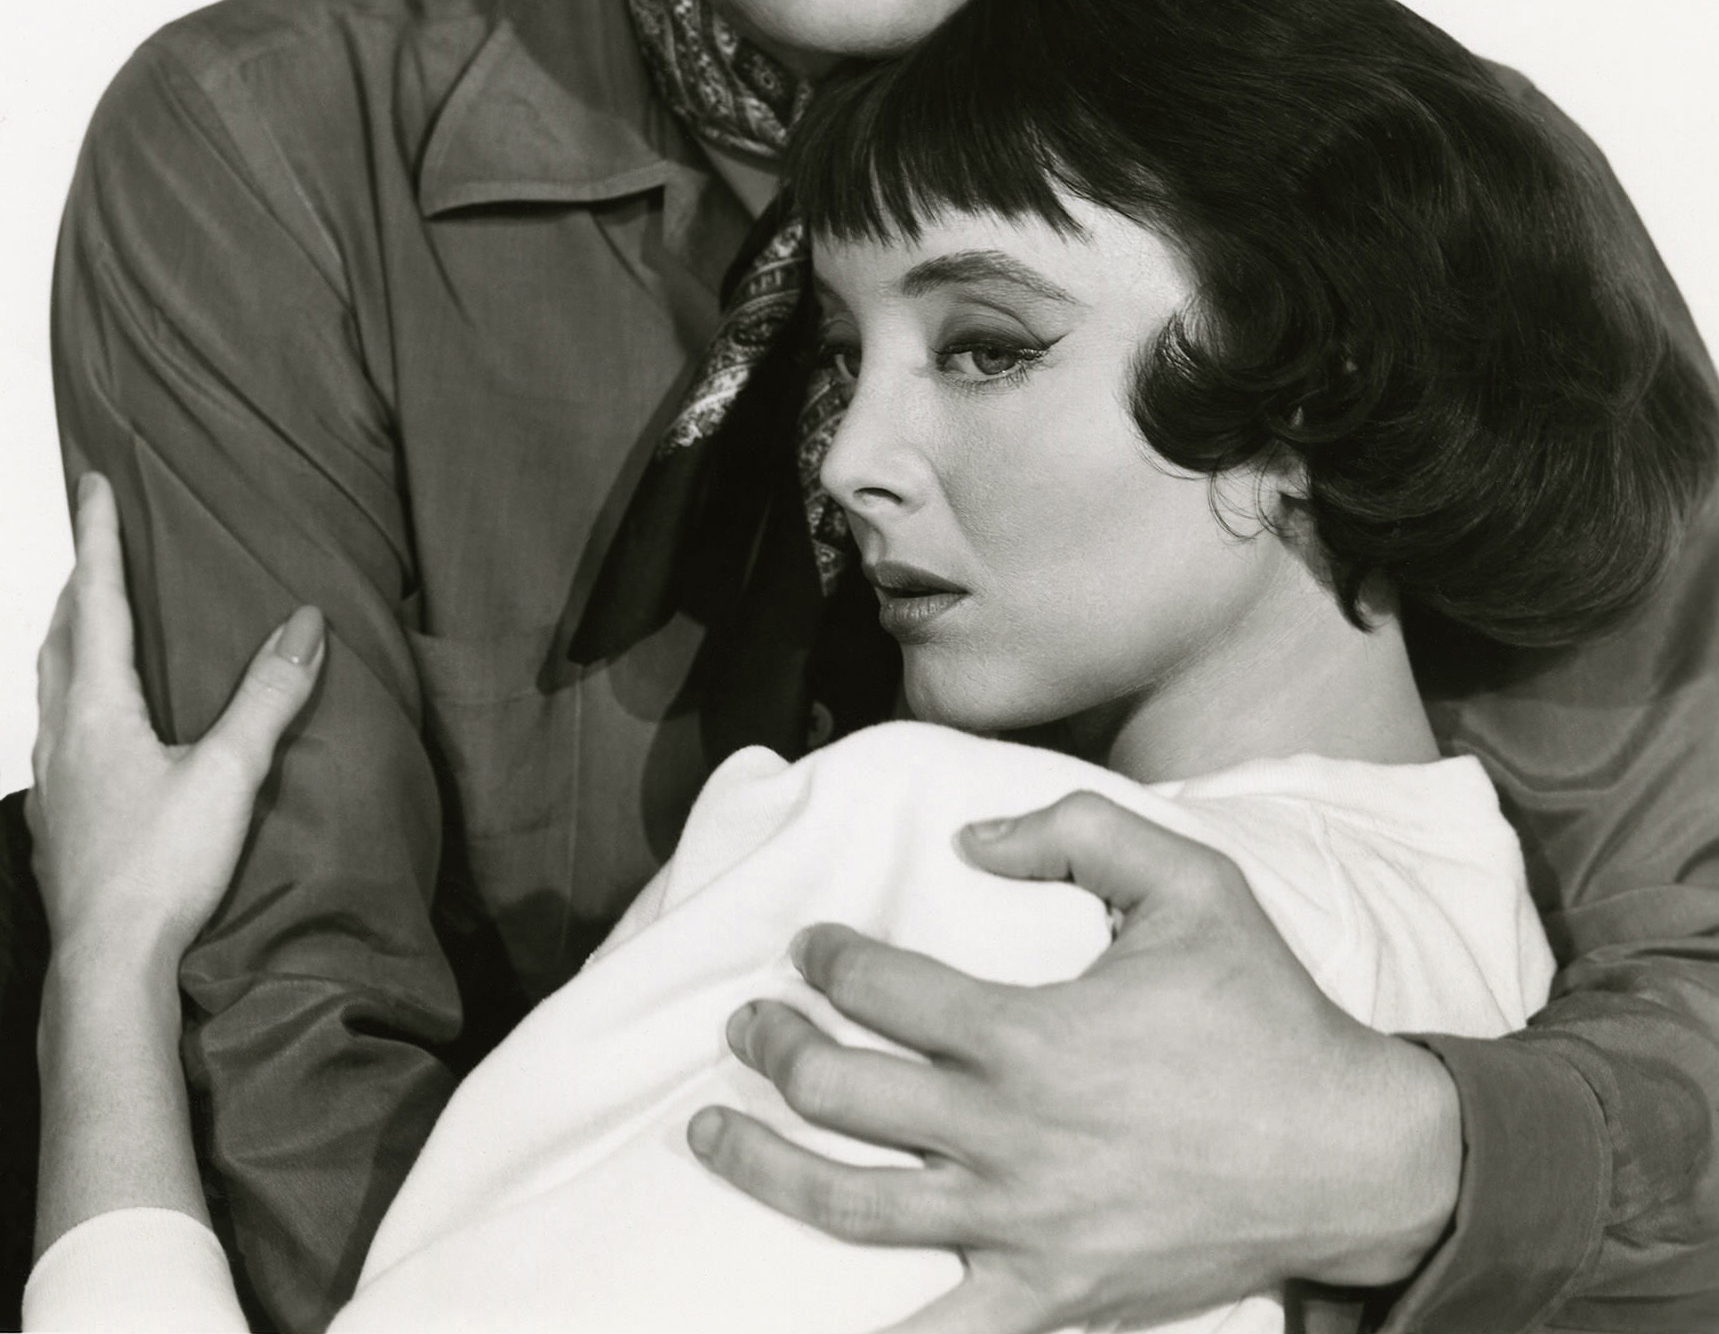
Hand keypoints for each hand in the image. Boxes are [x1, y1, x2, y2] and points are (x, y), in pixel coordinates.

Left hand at [28, 474, 326, 983]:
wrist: (106, 967)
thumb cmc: (160, 869)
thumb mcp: (229, 773)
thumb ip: (268, 695)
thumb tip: (304, 623)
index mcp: (96, 707)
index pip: (97, 599)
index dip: (99, 537)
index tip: (93, 483)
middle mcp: (61, 734)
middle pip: (60, 635)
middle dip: (81, 581)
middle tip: (98, 542)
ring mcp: (51, 779)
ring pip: (50, 683)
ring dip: (70, 637)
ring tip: (94, 619)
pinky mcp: (58, 818)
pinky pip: (57, 728)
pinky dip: (72, 694)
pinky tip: (96, 722)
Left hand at [688, 790, 1462, 1333]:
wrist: (1351, 1154)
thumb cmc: (1265, 1009)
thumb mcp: (1188, 880)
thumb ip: (1074, 833)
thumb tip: (969, 843)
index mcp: (1031, 1034)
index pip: (883, 991)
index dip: (829, 961)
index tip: (810, 948)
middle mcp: (1008, 1136)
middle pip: (844, 1095)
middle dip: (776, 1051)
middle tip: (748, 1026)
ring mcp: (1022, 1229)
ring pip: (854, 1208)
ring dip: (766, 1169)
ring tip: (711, 1133)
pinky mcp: (1052, 1297)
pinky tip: (802, 1328)